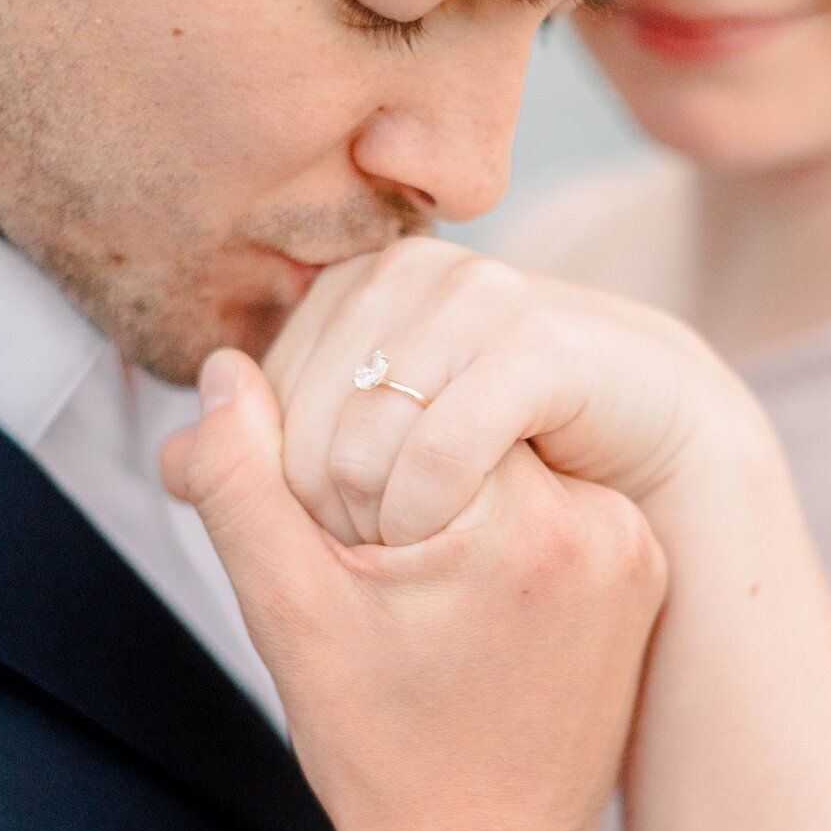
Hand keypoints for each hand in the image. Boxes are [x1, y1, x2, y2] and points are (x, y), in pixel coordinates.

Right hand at [161, 350, 666, 830]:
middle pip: (461, 415)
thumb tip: (225, 369)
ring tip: (415, 588)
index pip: (409, 400)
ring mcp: (634, 544)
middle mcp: (605, 522)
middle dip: (390, 469)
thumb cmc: (385, 752)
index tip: (343, 547)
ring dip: (439, 486)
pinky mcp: (638, 567)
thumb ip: (241, 480)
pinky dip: (490, 516)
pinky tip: (460, 593)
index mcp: (524, 523)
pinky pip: (547, 493)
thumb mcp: (289, 612)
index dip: (343, 456)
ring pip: (501, 447)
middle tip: (368, 566)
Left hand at [266, 237, 749, 547]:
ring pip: (362, 432)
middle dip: (320, 505)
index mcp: (356, 283)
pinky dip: (426, 507)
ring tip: (399, 558)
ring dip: (371, 514)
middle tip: (364, 560)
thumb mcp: (378, 461)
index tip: (328, 535)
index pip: (260, 394)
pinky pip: (441, 441)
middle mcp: (408, 270)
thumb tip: (172, 457)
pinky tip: (438, 540)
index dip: (277, 480)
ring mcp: (475, 296)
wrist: (657, 444)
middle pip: (302, 414)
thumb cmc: (509, 454)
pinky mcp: (538, 344)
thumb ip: (269, 458)